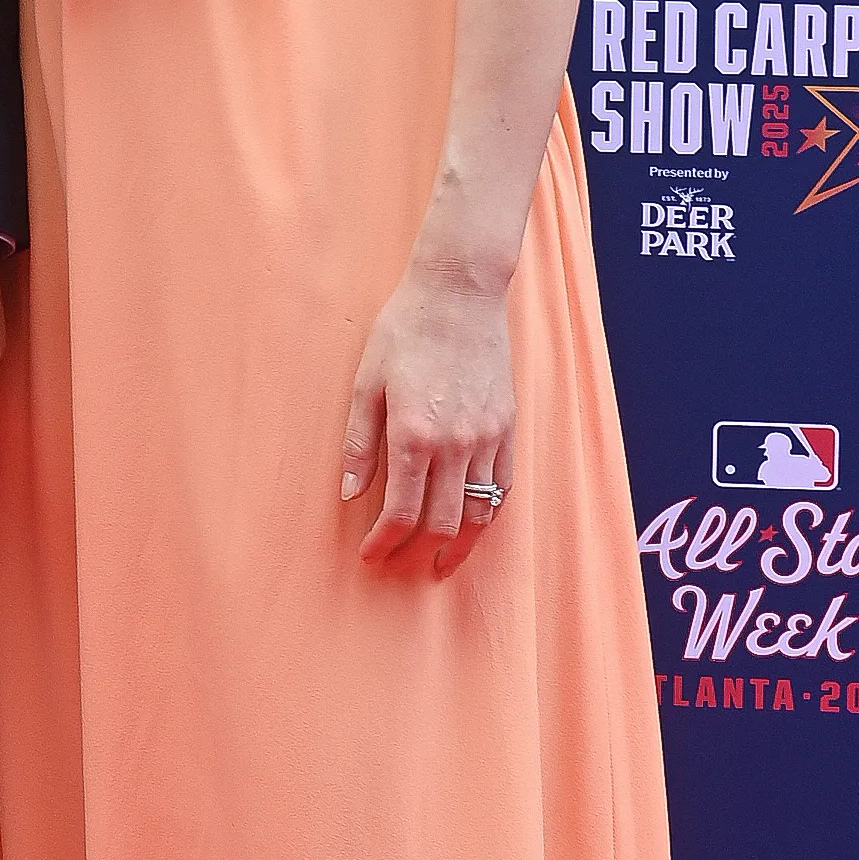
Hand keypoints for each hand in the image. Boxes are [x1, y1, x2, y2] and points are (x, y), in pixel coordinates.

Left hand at [339, 260, 513, 577]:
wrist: (459, 293)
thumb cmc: (405, 331)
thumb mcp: (366, 383)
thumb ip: (359, 443)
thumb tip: (350, 493)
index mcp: (413, 435)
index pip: (401, 512)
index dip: (385, 542)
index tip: (372, 555)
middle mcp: (456, 443)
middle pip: (444, 522)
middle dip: (421, 552)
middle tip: (405, 565)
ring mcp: (488, 436)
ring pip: (480, 511)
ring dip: (461, 543)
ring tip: (444, 559)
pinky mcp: (508, 425)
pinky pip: (504, 485)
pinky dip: (489, 511)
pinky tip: (475, 521)